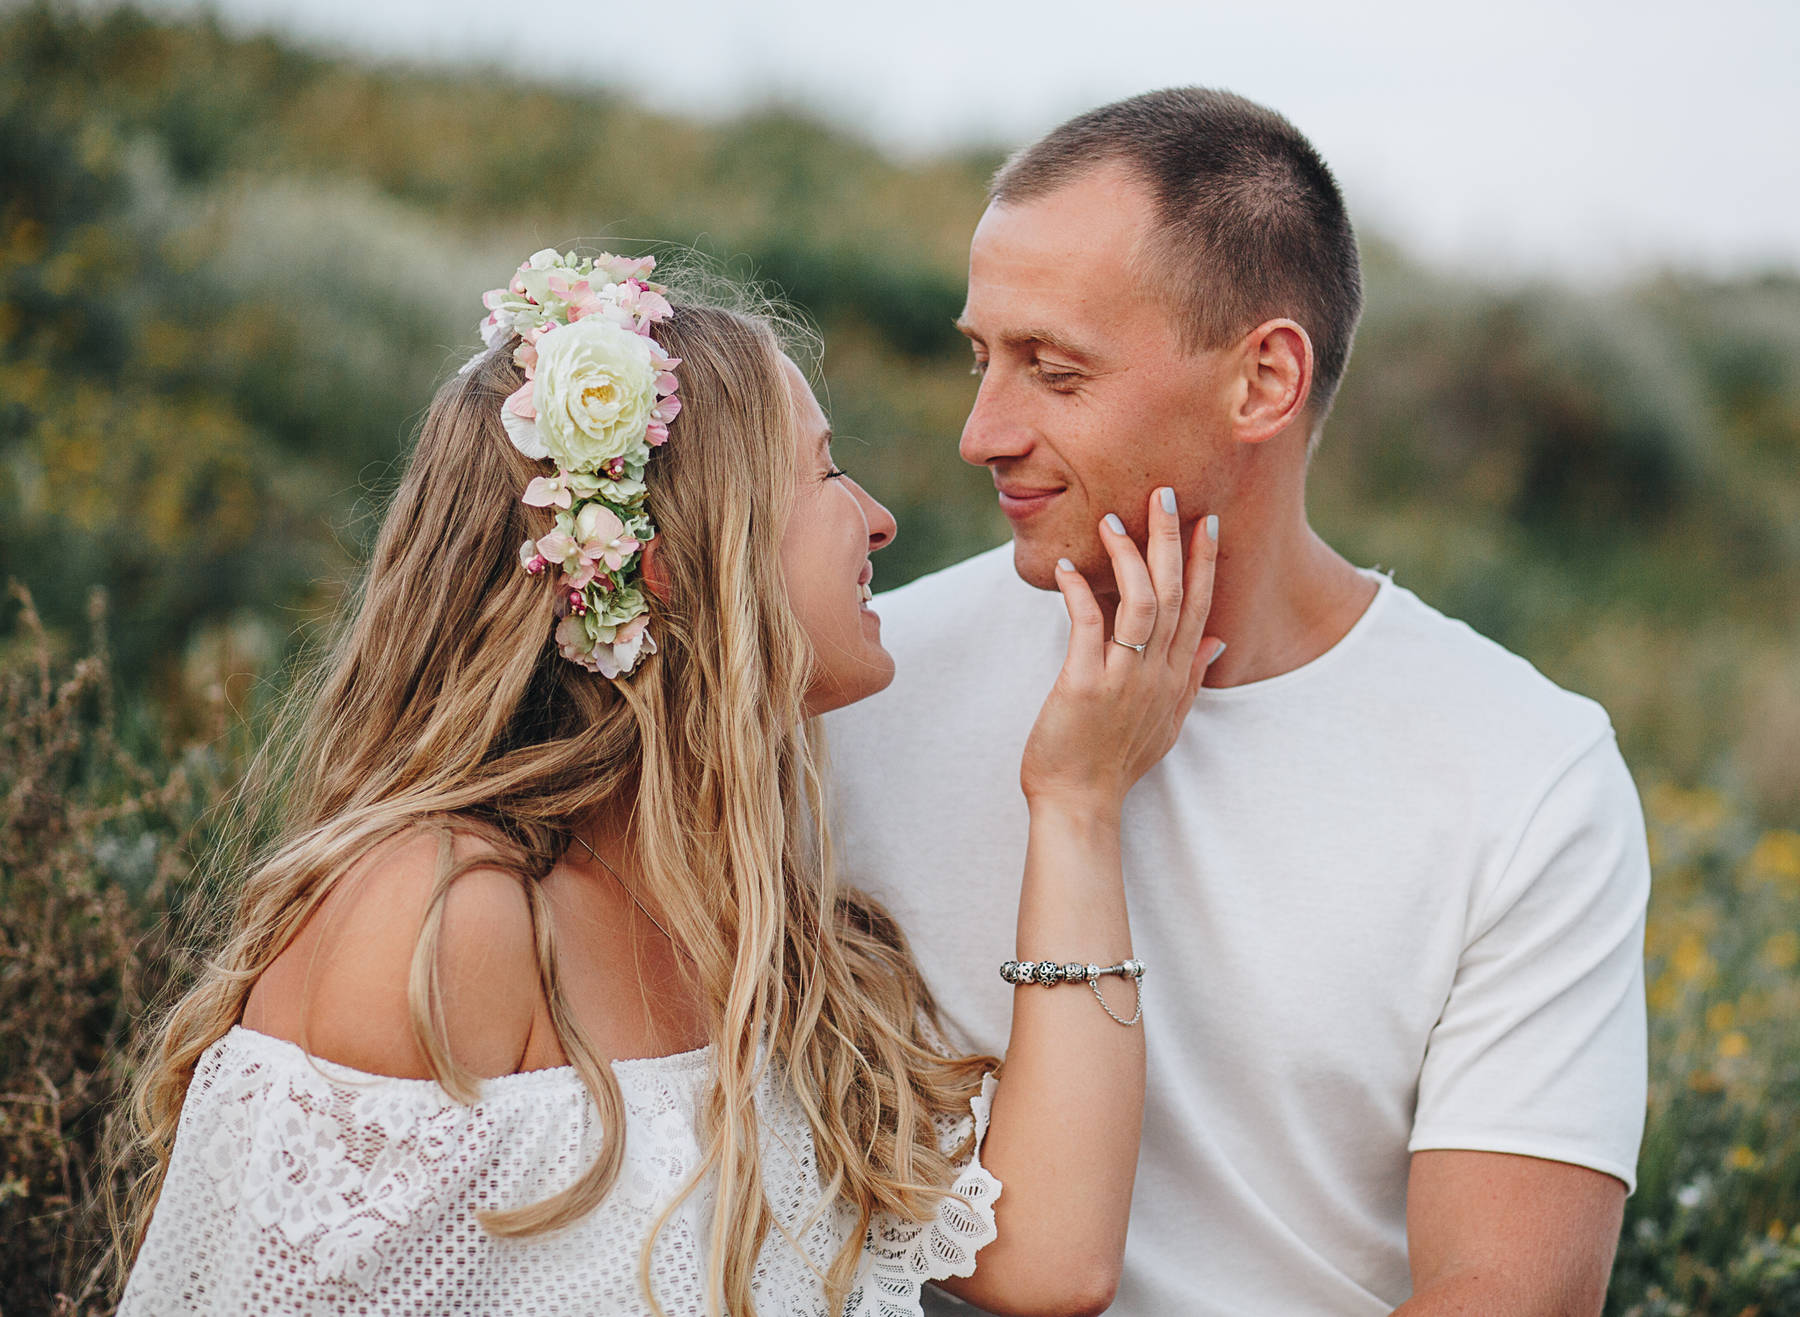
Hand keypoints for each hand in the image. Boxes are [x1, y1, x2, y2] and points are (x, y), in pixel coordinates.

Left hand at [1020, 488, 1223, 812]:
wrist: (1080, 802)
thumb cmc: (1115, 761)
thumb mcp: (1167, 721)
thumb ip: (1193, 676)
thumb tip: (1217, 639)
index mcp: (1176, 678)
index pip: (1198, 607)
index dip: (1203, 562)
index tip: (1206, 521)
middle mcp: (1157, 674)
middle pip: (1174, 594)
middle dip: (1171, 541)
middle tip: (1165, 495)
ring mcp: (1123, 679)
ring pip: (1140, 602)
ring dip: (1129, 556)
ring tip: (1112, 520)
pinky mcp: (1085, 685)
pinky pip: (1087, 625)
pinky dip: (1079, 592)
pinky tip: (1068, 567)